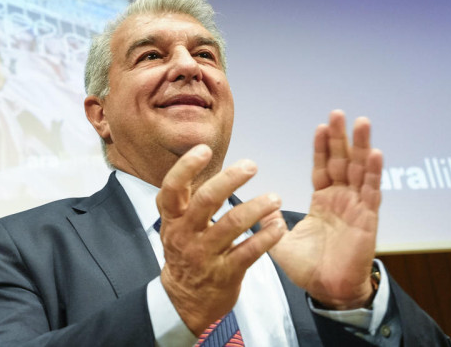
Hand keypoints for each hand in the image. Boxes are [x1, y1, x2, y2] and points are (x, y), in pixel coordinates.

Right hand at [156, 145, 286, 333]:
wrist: (185, 301)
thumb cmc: (185, 255)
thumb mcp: (175, 226)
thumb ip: (186, 200)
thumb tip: (205, 163)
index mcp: (172, 220)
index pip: (172, 188)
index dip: (186, 167)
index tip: (204, 149)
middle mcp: (186, 235)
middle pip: (206, 200)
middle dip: (230, 179)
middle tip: (251, 166)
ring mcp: (205, 255)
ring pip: (232, 224)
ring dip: (257, 207)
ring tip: (275, 198)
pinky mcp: (225, 274)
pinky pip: (250, 251)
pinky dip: (267, 237)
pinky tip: (279, 226)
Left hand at [270, 110, 382, 308]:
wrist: (327, 291)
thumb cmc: (309, 268)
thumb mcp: (281, 241)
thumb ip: (270, 222)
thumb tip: (260, 206)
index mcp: (324, 201)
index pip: (323, 167)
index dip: (322, 148)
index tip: (320, 126)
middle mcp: (342, 200)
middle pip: (343, 162)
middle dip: (341, 138)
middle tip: (339, 113)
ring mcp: (357, 207)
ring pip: (360, 170)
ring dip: (362, 146)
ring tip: (362, 122)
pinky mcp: (368, 219)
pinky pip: (372, 192)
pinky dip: (374, 172)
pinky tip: (375, 153)